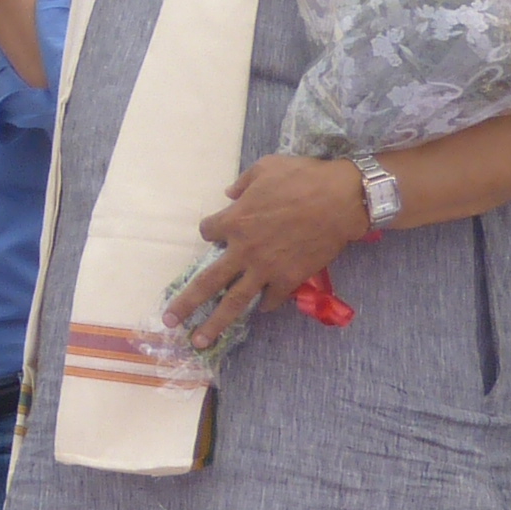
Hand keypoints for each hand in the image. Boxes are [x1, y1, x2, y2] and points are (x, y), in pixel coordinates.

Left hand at [170, 157, 376, 353]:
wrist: (341, 199)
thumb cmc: (303, 177)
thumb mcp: (266, 167)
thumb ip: (243, 182)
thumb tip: (230, 193)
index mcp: (235, 221)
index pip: (208, 232)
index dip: (211, 230)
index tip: (216, 231)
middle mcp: (243, 250)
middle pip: (206, 283)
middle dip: (185, 304)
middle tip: (168, 320)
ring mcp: (265, 269)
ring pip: (234, 302)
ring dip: (215, 324)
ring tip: (200, 342)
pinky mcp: (289, 279)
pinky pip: (271, 299)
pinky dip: (265, 304)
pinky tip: (261, 308)